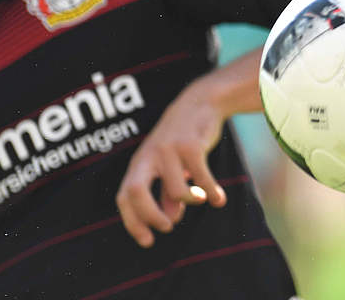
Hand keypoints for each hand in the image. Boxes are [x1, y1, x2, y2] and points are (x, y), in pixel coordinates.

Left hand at [116, 79, 229, 247]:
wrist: (200, 103)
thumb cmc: (182, 138)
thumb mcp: (171, 165)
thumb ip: (168, 191)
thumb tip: (171, 217)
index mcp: (140, 163)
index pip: (125, 196)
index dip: (132, 222)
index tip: (147, 241)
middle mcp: (149, 157)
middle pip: (136, 192)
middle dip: (150, 216)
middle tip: (167, 227)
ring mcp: (169, 150)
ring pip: (176, 190)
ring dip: (191, 201)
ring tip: (202, 199)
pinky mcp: (191, 146)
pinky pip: (201, 178)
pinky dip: (212, 192)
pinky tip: (219, 199)